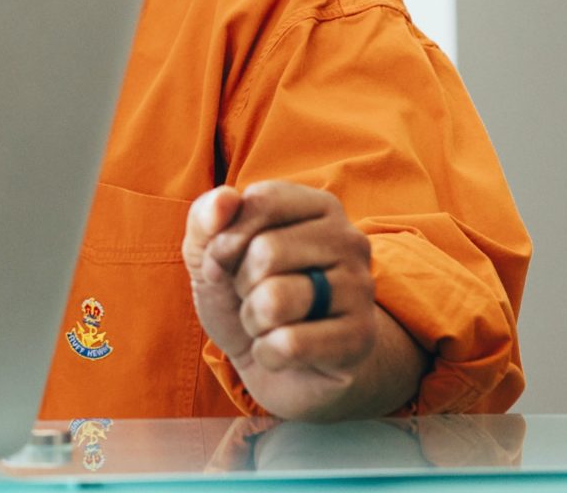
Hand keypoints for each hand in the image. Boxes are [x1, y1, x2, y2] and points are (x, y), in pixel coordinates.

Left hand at [182, 181, 425, 421]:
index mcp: (319, 207)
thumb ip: (206, 218)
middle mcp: (350, 240)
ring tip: (270, 324)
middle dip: (242, 286)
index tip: (223, 263)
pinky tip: (283, 353)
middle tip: (256, 298)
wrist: (286, 368)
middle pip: (266, 252)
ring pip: (275, 301)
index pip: (260, 201)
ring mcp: (361, 289)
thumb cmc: (248, 298)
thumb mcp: (211, 255)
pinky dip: (267, 353)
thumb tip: (224, 197)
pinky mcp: (361, 338)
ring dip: (253, 321)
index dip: (225, 240)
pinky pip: (289, 344)